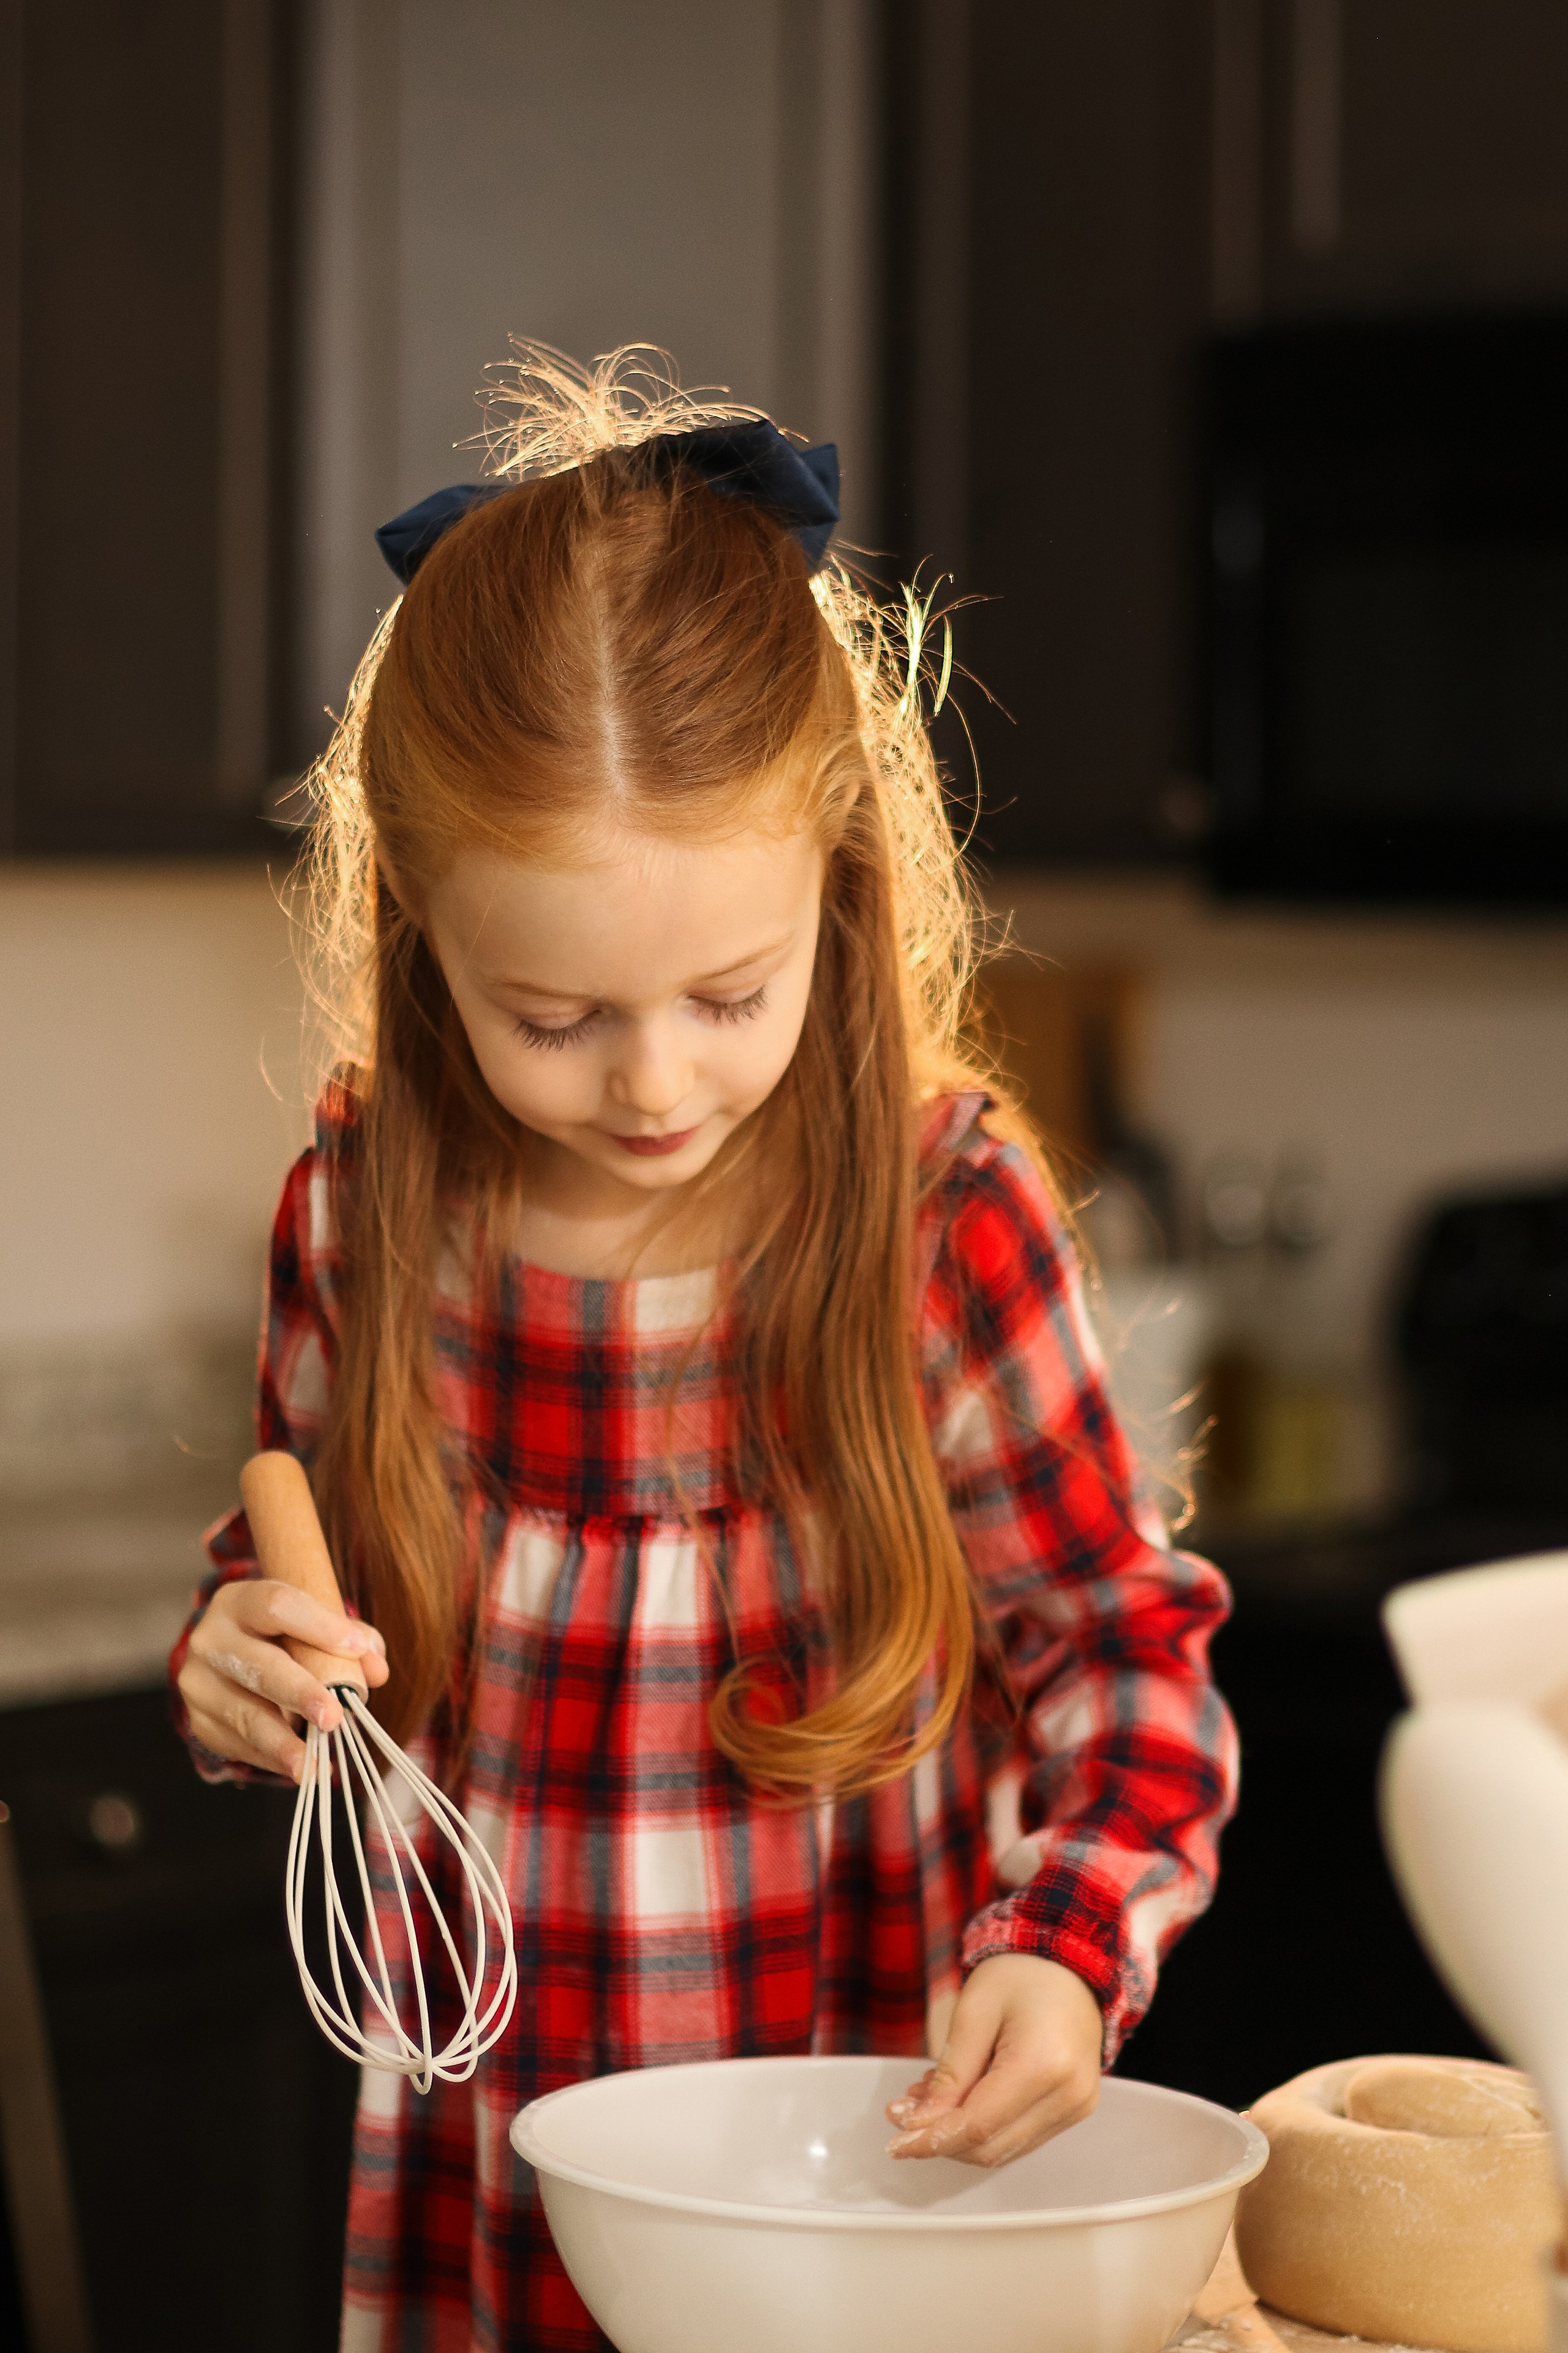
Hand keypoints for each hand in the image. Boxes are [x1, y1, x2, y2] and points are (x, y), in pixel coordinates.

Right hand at [178, 1576, 388, 1781]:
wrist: (228, 1656)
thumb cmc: (283, 1636)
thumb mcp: (313, 1624)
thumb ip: (351, 1639)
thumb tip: (377, 1670)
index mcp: (241, 1601)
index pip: (277, 1605)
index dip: (318, 1625)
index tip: (356, 1646)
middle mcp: (210, 1637)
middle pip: (259, 1665)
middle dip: (299, 1692)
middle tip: (332, 1716)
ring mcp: (199, 1682)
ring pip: (244, 1714)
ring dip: (282, 1742)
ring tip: (312, 1763)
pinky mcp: (200, 1720)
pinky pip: (238, 1744)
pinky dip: (270, 1758)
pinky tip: (296, 1766)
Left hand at [885, 1954, 1101, 2167]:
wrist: (1068, 1967)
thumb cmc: (1020, 1976)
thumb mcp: (974, 2011)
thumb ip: (950, 2073)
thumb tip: (918, 2124)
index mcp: (1043, 2065)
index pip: (978, 2126)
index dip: (931, 2140)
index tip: (895, 2142)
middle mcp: (1068, 2096)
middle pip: (990, 2147)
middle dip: (940, 2139)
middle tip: (903, 2113)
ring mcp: (1075, 2107)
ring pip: (1003, 2150)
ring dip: (958, 2136)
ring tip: (927, 2100)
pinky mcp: (1073, 2110)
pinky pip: (1020, 2137)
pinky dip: (984, 2128)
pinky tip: (959, 2099)